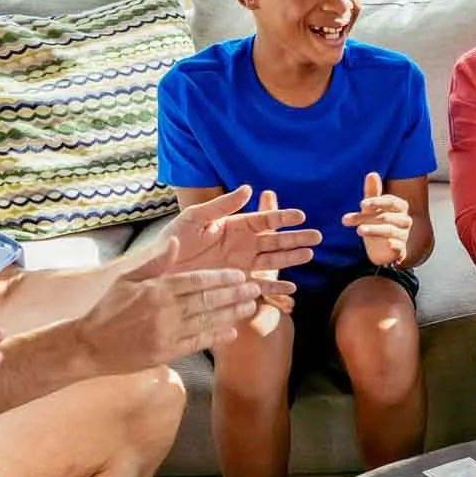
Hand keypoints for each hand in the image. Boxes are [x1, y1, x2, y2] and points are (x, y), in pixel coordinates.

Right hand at [84, 258, 264, 370]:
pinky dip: (216, 337)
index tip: (240, 275)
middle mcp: (165, 310)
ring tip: (250, 307)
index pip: (198, 280)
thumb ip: (155, 262)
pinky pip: (197, 342)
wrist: (87, 346)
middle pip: (209, 300)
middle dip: (235, 294)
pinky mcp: (165, 352)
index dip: (222, 278)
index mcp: (157, 289)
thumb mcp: (127, 280)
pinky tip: (231, 332)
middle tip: (255, 288)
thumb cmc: (107, 309)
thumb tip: (176, 241)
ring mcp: (166, 333)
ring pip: (207, 321)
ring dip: (232, 314)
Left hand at [167, 185, 321, 280]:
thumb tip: (249, 189)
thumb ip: (222, 205)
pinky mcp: (237, 283)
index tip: (300, 216)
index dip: (282, 218)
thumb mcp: (195, 218)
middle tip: (317, 237)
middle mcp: (243, 245)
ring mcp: (242, 265)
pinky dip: (276, 288)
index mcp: (236, 226)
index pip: (265, 221)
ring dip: (291, 259)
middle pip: (276, 241)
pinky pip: (260, 286)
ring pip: (273, 261)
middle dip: (296, 239)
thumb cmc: (173, 239)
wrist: (158, 270)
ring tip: (309, 255)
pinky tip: (291, 287)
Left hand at [341, 172, 411, 267]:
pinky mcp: (400, 250)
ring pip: (390, 231)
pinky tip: (387, 243)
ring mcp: (403, 235)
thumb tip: (371, 174)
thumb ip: (373, 192)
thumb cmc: (378, 222)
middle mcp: (405, 220)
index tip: (362, 204)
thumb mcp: (372, 208)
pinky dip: (394, 245)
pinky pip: (399, 247)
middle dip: (366, 217)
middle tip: (346, 220)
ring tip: (358, 230)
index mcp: (400, 207)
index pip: (391, 202)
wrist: (384, 248)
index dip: (377, 202)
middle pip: (386, 217)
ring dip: (374, 230)